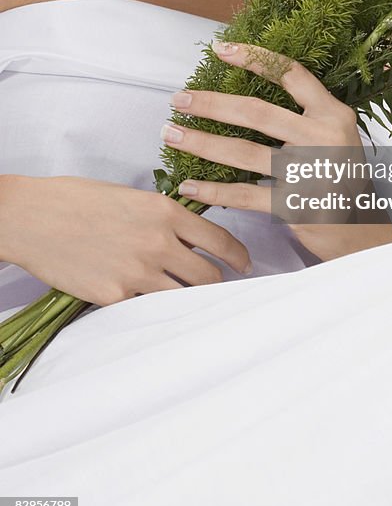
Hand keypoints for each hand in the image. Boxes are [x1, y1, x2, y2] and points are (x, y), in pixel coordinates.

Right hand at [2, 175, 252, 306]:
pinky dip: (155, 309)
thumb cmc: (78, 199)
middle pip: (209, 277)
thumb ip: (164, 218)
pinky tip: (155, 308)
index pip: (221, 241)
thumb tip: (189, 237)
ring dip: (192, 301)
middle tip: (224, 289)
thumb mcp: (132, 197)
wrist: (33, 217)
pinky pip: (147, 309)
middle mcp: (158, 243)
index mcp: (165, 212)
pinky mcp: (114, 296)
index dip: (239, 258)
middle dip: (220, 285)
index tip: (245, 266)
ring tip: (194, 303)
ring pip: (184, 297)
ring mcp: (137, 273)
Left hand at [162, 41, 391, 261]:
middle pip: (256, 112)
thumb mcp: (337, 136)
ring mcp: (308, 173)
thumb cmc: (341, 177)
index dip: (254, 58)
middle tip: (179, 99)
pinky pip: (244, 194)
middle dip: (211, 103)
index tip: (220, 49)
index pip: (291, 74)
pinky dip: (213, 190)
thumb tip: (248, 93)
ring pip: (243, 152)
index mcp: (333, 114)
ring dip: (201, 143)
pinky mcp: (294, 206)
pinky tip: (188, 185)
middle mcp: (322, 138)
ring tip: (171, 135)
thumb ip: (306, 114)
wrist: (362, 233)